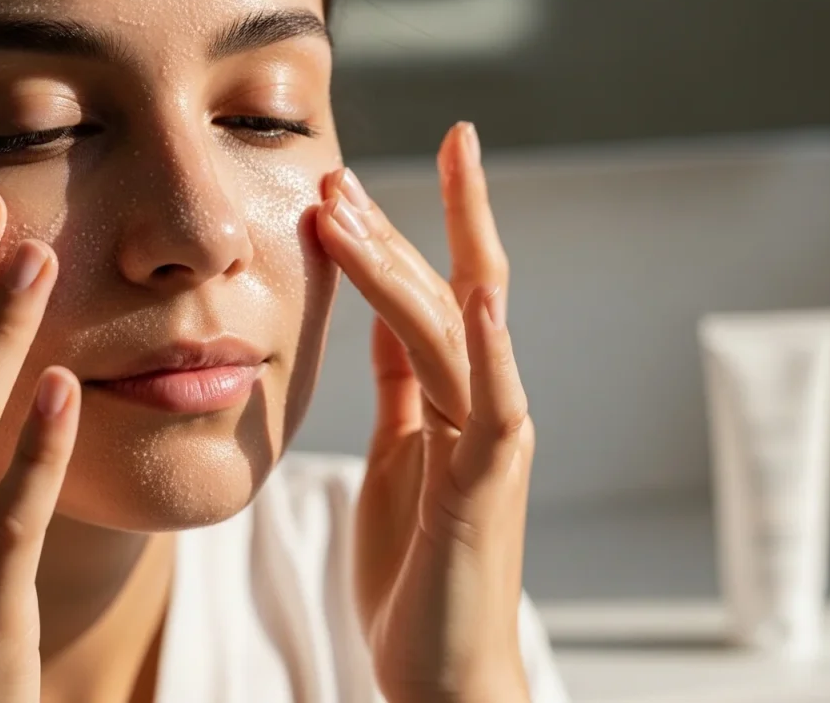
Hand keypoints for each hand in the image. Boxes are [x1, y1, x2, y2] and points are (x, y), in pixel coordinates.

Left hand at [317, 123, 534, 702]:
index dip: (399, 235)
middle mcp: (482, 405)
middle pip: (444, 295)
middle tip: (338, 175)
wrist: (441, 666)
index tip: (353, 182)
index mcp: (454, 399)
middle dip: (394, 230)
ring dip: (403, 268)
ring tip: (345, 210)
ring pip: (452, 334)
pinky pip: (492, 408)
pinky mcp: (489, 485)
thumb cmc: (420, 566)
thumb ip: (403, 385)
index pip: (431, 298)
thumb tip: (385, 320)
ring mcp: (491, 440)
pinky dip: (489, 352)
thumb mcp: (400, 453)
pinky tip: (478, 299)